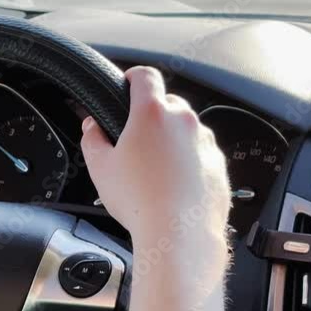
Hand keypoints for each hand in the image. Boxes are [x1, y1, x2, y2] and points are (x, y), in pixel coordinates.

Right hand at [80, 67, 230, 247]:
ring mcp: (205, 142)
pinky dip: (188, 161)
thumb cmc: (140, 201)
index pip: (145, 76)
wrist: (178, 234)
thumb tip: (92, 127)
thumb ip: (92, 138)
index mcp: (152, 113)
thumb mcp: (100, 167)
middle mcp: (184, 121)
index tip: (129, 84)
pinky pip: (200, 153)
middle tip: (135, 141)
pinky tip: (172, 184)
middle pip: (167, 103)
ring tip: (154, 169)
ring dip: (171, 139)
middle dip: (151, 115)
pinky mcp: (218, 164)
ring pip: (186, 129)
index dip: (134, 77)